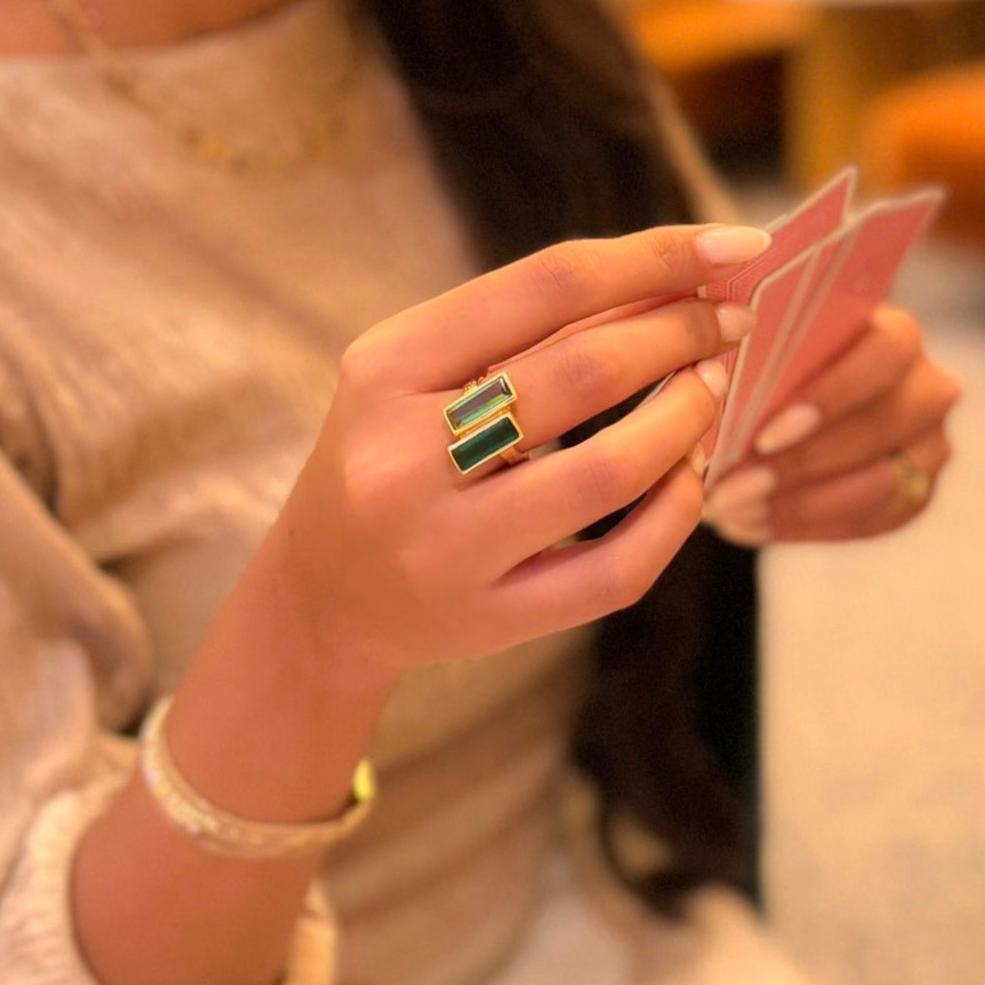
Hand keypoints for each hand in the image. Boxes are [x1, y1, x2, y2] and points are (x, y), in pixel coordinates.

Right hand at [276, 224, 770, 672]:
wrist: (325, 591)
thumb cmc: (385, 460)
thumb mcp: (415, 374)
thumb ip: (522, 330)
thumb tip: (665, 284)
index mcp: (386, 369)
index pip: (547, 286)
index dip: (655, 257)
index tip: (733, 247)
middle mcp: (405, 458)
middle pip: (584, 373)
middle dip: (681, 335)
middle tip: (728, 324)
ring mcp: (446, 549)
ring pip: (609, 473)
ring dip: (687, 419)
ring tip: (712, 389)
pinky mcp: (489, 617)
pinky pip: (615, 570)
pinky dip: (674, 515)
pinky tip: (687, 478)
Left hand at [704, 303, 961, 544]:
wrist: (779, 408)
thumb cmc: (764, 371)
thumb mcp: (756, 353)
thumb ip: (752, 359)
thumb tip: (708, 385)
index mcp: (892, 333)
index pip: (884, 355)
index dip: (828, 397)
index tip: (763, 436)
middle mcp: (925, 386)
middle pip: (879, 428)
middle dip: (797, 465)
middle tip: (730, 488)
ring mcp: (928, 444)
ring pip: (879, 484)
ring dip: (796, 504)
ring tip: (731, 511)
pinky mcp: (915, 492)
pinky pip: (870, 521)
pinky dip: (804, 526)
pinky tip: (750, 525)